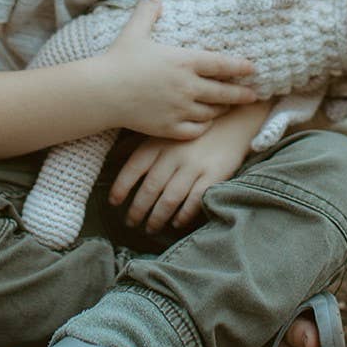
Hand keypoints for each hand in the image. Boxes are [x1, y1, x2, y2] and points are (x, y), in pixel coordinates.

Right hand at [101, 0, 256, 139]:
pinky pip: (196, 131)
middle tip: (253, 96)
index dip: (240, 67)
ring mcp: (180, 109)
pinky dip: (203, 127)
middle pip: (224, 93)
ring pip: (212, 113)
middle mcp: (188, 86)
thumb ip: (148, 14)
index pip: (221, 64)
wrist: (102, 92)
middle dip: (242, 95)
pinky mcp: (169, 128)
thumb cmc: (118, 60)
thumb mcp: (134, 31)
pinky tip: (204, 123)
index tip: (252, 69)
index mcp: (184, 61)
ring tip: (226, 107)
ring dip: (221, 110)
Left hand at [108, 101, 269, 233]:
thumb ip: (139, 144)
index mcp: (158, 143)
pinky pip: (194, 200)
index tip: (114, 202)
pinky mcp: (213, 175)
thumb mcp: (164, 131)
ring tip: (150, 228)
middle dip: (137, 210)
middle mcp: (173, 155)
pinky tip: (176, 222)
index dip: (121, 188)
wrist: (232, 118)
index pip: (133, 168)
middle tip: (131, 222)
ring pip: (169, 199)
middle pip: (149, 189)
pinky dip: (183, 215)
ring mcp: (194, 165)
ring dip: (157, 217)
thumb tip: (114, 157)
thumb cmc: (192, 129)